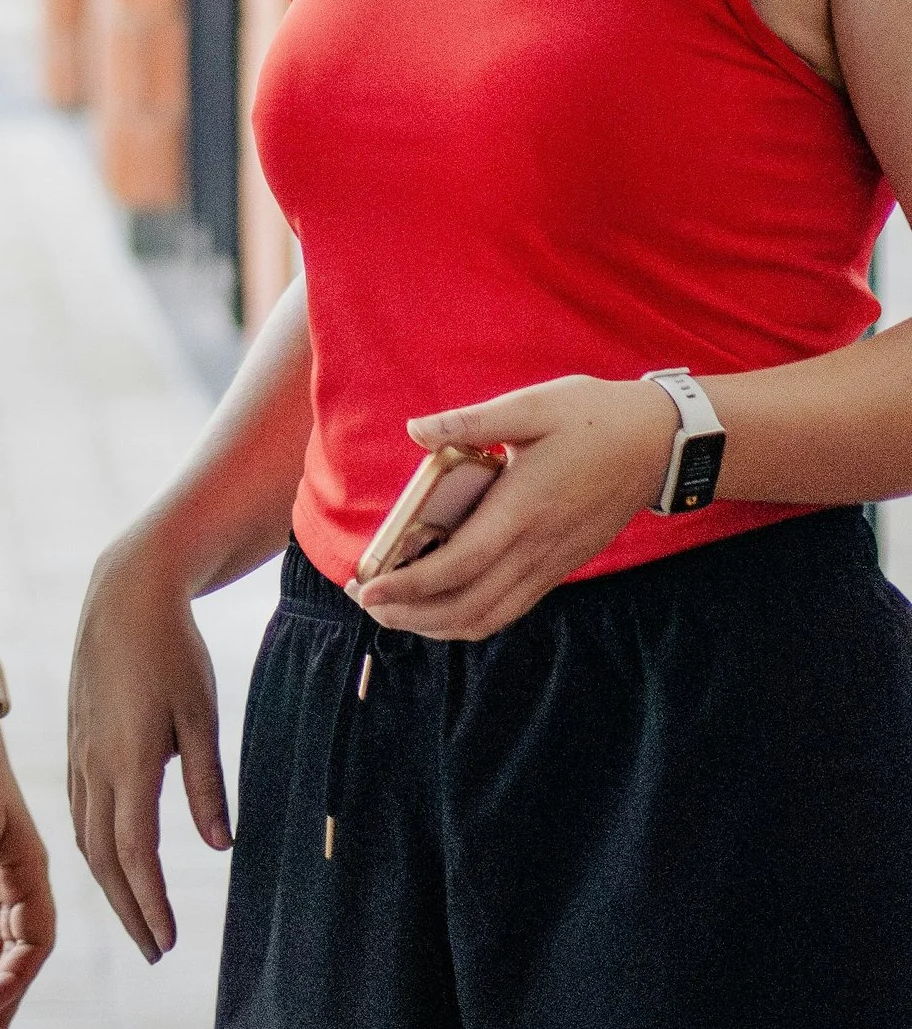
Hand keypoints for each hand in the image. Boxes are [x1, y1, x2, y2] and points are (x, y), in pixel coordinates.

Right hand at [66, 531, 230, 963]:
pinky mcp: (77, 738)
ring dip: (110, 883)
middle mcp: (94, 764)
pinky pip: (79, 808)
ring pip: (86, 835)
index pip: (135, 854)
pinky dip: (95, 846)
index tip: (167, 943)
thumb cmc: (172, 649)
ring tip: (136, 915)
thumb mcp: (201, 713)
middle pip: (104, 857)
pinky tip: (111, 858)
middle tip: (154, 950)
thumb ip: (206, 782)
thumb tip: (219, 845)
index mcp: (127, 762)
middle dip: (128, 909)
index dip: (150, 904)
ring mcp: (79, 751)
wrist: (124, 591)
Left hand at [352, 379, 675, 640]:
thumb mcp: (531, 405)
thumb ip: (470, 421)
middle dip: (413, 614)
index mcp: (522, 508)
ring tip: (399, 613)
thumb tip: (416, 429)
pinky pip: (512, 607)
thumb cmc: (593, 417)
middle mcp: (537, 548)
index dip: (410, 584)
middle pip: (468, 605)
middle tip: (370, 606)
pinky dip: (473, 617)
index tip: (369, 589)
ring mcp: (552, 563)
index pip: (458, 564)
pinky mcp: (562, 566)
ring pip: (490, 616)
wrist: (659, 444)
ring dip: (439, 623)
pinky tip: (447, 604)